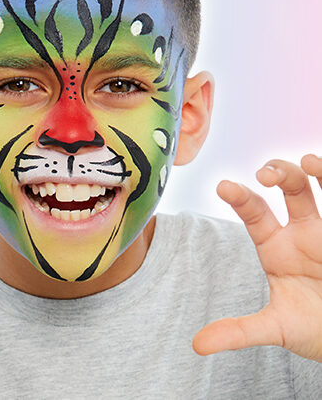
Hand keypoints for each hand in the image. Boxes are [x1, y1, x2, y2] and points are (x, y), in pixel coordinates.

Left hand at [193, 154, 321, 361]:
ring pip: (320, 188)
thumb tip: (197, 345)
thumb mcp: (276, 328)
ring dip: (315, 171)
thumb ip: (239, 331)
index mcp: (275, 246)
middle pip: (288, 189)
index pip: (254, 213)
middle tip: (265, 174)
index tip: (223, 186)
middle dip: (278, 174)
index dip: (240, 198)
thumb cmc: (312, 329)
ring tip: (308, 163)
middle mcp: (301, 231)